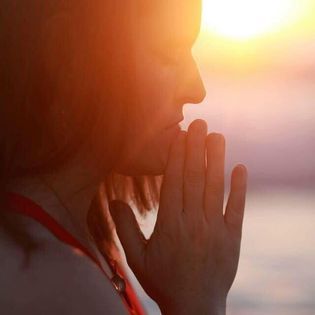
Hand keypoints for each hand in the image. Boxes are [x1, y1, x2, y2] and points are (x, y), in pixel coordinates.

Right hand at [109, 119, 246, 314]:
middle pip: (194, 179)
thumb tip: (115, 200)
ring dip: (216, 160)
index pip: (173, 182)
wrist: (194, 308)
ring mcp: (214, 229)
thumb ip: (125, 228)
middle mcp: (192, 222)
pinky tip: (240, 168)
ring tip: (217, 136)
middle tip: (198, 124)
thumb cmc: (162, 281)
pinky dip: (239, 188)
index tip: (179, 136)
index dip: (176, 157)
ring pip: (214, 188)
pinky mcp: (231, 237)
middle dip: (195, 149)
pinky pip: (235, 209)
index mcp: (169, 225)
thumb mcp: (137, 258)